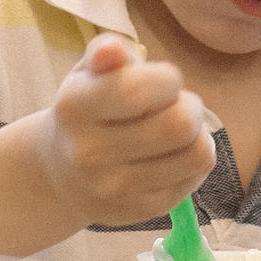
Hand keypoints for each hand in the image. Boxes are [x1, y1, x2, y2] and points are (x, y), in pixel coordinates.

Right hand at [33, 34, 214, 227]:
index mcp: (76, 108)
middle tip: (176, 105)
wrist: (63, 174)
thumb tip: (113, 50)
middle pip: (179, 124)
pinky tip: (171, 155)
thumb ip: (106, 54)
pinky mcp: (142, 210)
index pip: (138, 90)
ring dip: (197, 134)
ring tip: (175, 130)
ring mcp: (116, 188)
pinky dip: (193, 159)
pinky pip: (196, 176)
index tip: (161, 81)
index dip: (167, 79)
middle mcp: (90, 153)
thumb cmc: (89, 110)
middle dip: (190, 106)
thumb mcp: (89, 74)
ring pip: (197, 153)